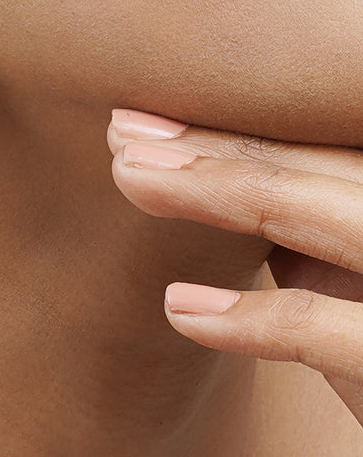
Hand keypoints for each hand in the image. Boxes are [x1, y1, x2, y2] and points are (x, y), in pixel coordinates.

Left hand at [107, 109, 362, 424]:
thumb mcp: (351, 290)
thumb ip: (307, 236)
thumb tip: (209, 182)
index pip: (316, 151)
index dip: (229, 132)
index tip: (138, 121)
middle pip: (321, 167)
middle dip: (216, 146)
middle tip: (117, 131)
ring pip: (336, 216)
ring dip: (225, 191)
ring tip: (129, 178)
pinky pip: (345, 335)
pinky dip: (260, 320)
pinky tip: (181, 308)